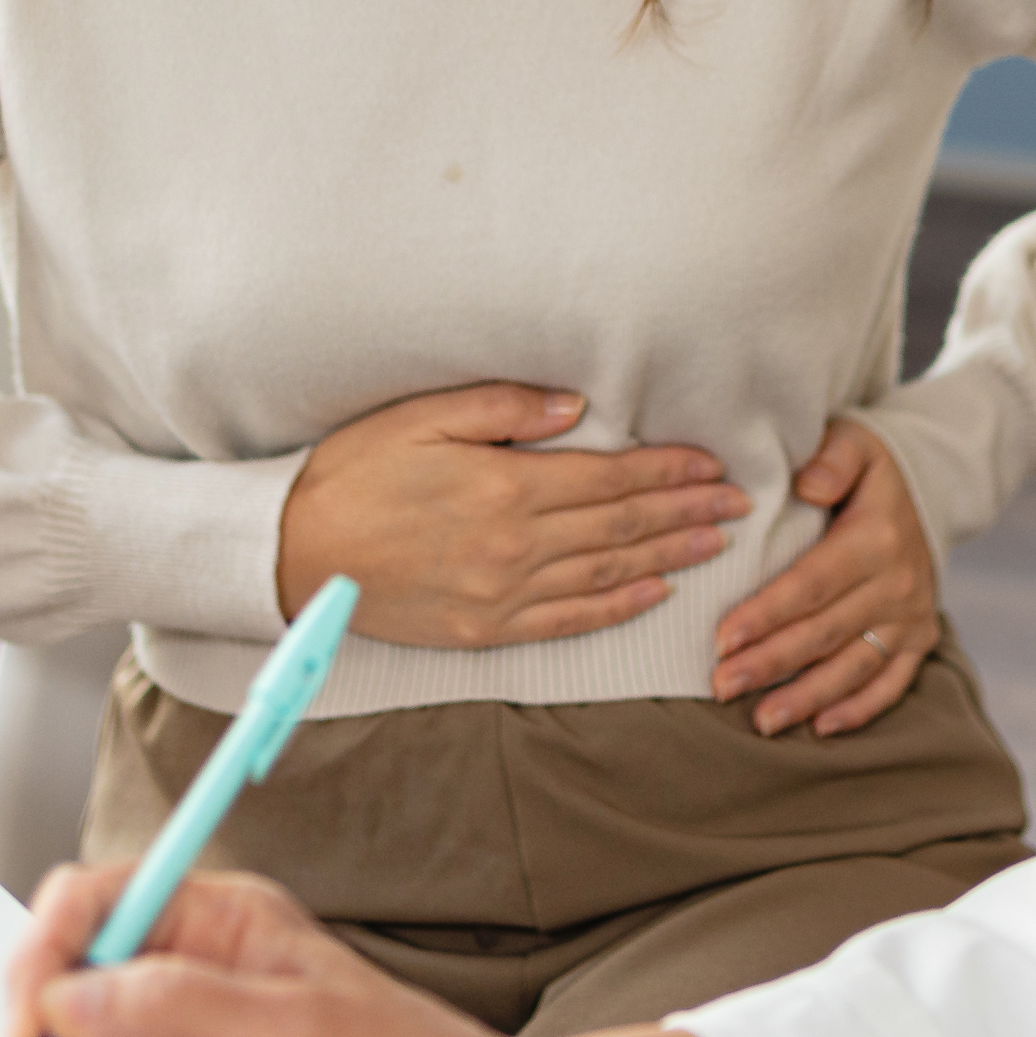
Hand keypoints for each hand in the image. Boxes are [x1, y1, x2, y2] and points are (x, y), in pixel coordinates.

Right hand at [277, 384, 747, 648]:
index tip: (713, 464)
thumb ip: (502, 409)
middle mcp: (514, 547)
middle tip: (742, 502)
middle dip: (688, 512)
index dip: (668, 471)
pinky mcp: (484, 630)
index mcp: (505, 489)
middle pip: (622, 528)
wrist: (293, 554)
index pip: (610, 479)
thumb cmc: (353, 473)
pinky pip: (569, 622)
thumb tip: (577, 406)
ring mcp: (502, 595)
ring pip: (609, 576)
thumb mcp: (420, 418)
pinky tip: (655, 595)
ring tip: (718, 544)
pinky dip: (619, 609)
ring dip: (670, 557)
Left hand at [709, 418, 934, 735]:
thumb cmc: (868, 468)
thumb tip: (807, 485)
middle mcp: (899, 583)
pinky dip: (859, 709)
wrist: (932, 490)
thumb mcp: (853, 440)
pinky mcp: (921, 639)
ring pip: (855, 666)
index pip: (812, 584)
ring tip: (762, 721)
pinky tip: (821, 728)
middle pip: (825, 632)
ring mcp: (912, 616)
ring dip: (807, 696)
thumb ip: (830, 458)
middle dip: (771, 663)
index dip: (767, 614)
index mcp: (875, 537)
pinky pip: (892, 683)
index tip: (723, 639)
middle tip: (722, 686)